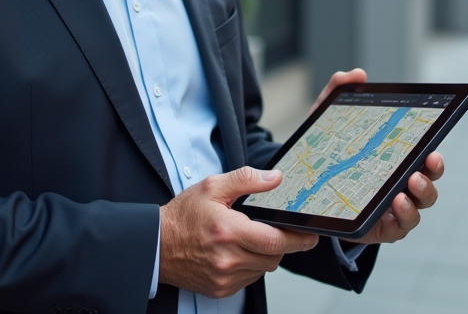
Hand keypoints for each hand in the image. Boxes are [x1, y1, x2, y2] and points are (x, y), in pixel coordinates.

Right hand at [159, 166, 317, 297]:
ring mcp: (224, 277)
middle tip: (277, 231)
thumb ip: (246, 179)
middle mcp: (227, 259)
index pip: (274, 240)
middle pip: (273, 257)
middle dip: (281, 244)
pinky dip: (251, 266)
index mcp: (227, 231)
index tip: (310, 235)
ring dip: (265, 255)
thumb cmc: (183, 216)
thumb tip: (275, 178)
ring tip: (251, 239)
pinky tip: (239, 252)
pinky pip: (250, 279)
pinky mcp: (220, 289)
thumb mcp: (212, 187)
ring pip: (263, 269)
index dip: (297, 239)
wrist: (157, 246)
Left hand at [308, 70, 444, 244]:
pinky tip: (393, 206)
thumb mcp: (327, 122)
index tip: (433, 146)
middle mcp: (401, 182)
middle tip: (426, 164)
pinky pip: (401, 227)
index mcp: (396, 157)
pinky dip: (403, 217)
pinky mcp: (381, 227)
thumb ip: (338, 93)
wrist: (303, 190)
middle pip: (430, 180)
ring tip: (408, 186)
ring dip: (421, 195)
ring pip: (420, 206)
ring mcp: (394, 207)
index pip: (424, 153)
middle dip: (433, 173)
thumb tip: (356, 74)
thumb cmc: (326, 154)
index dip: (434, 151)